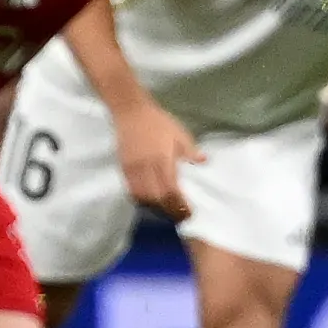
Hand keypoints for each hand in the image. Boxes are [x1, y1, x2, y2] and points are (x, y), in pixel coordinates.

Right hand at [112, 100, 203, 221]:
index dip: (179, 204)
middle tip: (179, 215)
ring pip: (142, 197)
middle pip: (156, 197)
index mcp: (162, 158)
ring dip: (154, 206)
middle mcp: (146, 167)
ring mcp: (133, 169)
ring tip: (166, 210)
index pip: (171, 189)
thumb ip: (190, 150)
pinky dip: (141, 199)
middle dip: (168, 209)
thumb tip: (204, 161)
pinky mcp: (123, 168)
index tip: (188, 212)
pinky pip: (131, 190)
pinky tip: (151, 200)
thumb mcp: (179, 133)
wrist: (131, 111)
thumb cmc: (158, 122)